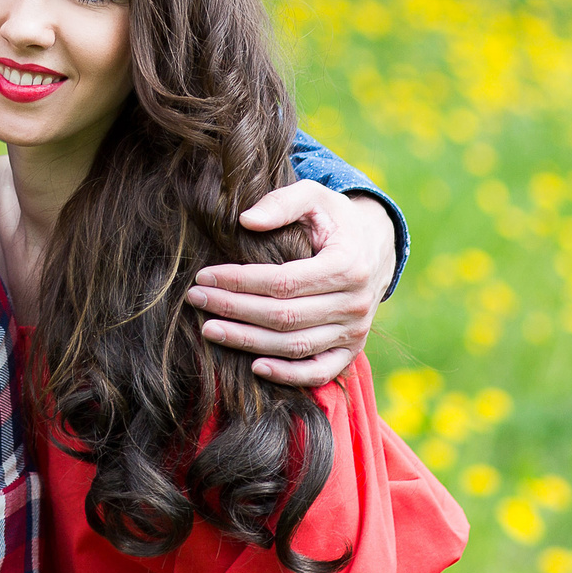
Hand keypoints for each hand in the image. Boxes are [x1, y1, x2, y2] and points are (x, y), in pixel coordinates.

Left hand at [184, 182, 393, 387]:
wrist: (375, 247)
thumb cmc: (334, 219)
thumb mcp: (314, 196)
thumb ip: (281, 203)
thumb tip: (246, 221)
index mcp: (347, 266)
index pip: (283, 282)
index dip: (239, 281)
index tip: (204, 276)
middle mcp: (355, 304)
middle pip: (284, 317)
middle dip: (234, 310)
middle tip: (196, 300)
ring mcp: (355, 331)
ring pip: (295, 346)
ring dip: (248, 342)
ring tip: (209, 329)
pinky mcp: (351, 349)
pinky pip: (320, 371)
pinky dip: (289, 375)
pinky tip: (254, 366)